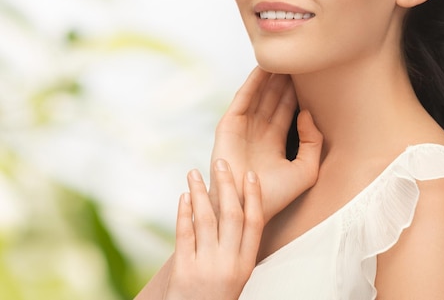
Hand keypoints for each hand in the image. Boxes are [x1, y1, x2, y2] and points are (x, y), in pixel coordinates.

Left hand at [164, 163, 262, 299]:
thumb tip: (231, 205)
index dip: (254, 196)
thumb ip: (235, 246)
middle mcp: (229, 264)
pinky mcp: (183, 271)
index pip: (255, 222)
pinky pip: (184, 235)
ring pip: (206, 219)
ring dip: (200, 192)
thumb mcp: (234, 275)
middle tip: (220, 162)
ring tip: (194, 172)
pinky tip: (183, 197)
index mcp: (246, 264)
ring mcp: (206, 267)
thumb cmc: (214, 296)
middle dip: (226, 185)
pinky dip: (184, 213)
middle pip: (231, 215)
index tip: (250, 174)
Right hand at [210, 67, 322, 222]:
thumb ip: (313, 142)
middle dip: (284, 79)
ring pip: (259, 95)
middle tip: (296, 57)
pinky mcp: (229, 126)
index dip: (296, 92)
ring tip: (281, 57)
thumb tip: (307, 113)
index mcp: (274, 143)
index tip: (309, 73)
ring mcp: (243, 128)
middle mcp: (258, 132)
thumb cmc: (275, 197)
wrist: (245, 208)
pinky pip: (242, 99)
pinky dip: (252, 83)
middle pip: (273, 98)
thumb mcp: (306, 170)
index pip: (287, 110)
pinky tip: (262, 69)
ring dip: (269, 77)